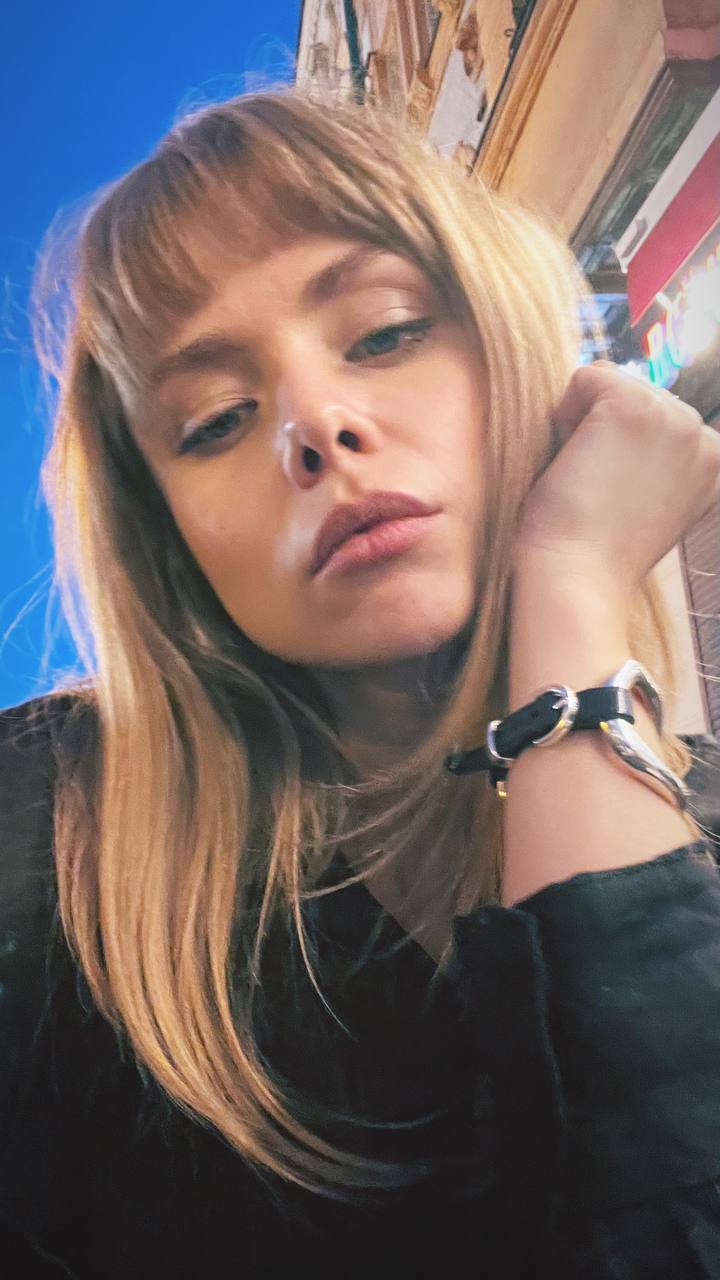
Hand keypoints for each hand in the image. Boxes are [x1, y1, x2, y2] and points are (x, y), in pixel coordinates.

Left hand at [514, 361, 719, 598]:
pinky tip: (572, 461)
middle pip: (633, 392)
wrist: (577, 579)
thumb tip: (622, 428)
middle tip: (595, 489)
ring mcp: (674, 418)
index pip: (655, 416)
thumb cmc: (593, 551)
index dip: (617, 448)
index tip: (614, 497)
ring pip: (607, 382)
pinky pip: (584, 378)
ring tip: (585, 477)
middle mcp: (704, 436)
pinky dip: (562, 415)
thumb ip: (651, 460)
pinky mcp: (634, 406)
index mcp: (712, 461)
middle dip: (600, 431)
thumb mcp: (644, 500)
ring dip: (581, 424)